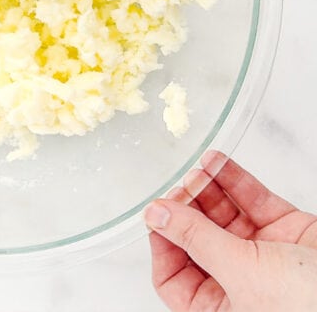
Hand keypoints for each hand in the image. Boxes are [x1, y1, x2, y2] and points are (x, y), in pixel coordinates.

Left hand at [146, 150, 316, 310]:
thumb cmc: (309, 306)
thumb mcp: (241, 273)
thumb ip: (197, 240)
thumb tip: (156, 215)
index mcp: (221, 309)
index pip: (173, 278)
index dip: (163, 243)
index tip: (158, 214)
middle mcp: (241, 284)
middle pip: (198, 240)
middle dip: (186, 209)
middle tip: (178, 186)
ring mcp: (266, 258)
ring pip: (225, 217)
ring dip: (208, 189)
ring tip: (197, 169)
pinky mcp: (291, 233)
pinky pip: (254, 203)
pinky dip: (234, 181)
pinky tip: (215, 162)